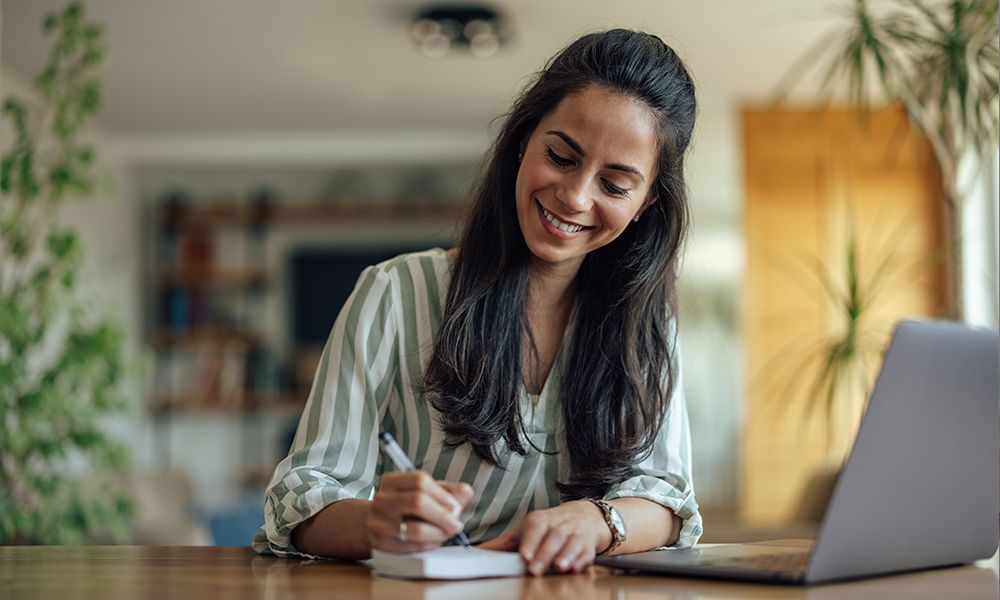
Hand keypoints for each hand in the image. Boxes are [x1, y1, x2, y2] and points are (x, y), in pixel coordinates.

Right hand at [366, 471, 473, 552]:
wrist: (373, 526)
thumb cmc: (405, 508)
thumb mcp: (425, 493)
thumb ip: (448, 490)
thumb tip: (466, 492)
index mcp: (392, 481)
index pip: (419, 480)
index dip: (442, 494)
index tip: (455, 505)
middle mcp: (382, 500)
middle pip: (417, 502)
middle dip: (443, 515)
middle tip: (456, 524)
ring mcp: (379, 523)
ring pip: (416, 529)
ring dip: (439, 533)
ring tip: (447, 533)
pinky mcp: (383, 544)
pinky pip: (413, 546)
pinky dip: (429, 544)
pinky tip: (434, 540)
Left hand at [478, 500, 610, 574]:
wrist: (584, 516)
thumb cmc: (548, 526)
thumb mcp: (525, 530)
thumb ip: (503, 544)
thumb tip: (476, 553)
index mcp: (540, 520)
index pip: (535, 527)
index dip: (530, 540)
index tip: (524, 555)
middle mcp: (559, 524)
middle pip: (553, 536)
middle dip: (545, 553)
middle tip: (535, 569)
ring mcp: (575, 533)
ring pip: (572, 542)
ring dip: (566, 555)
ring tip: (559, 567)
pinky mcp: (588, 544)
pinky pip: (587, 551)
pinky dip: (582, 560)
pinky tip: (576, 568)